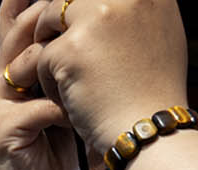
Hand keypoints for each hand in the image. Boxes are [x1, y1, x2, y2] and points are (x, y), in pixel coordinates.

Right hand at [0, 0, 81, 169]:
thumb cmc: (55, 154)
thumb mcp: (66, 103)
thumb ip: (71, 70)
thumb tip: (102, 32)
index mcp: (13, 71)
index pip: (20, 24)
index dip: (33, 4)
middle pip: (24, 31)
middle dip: (55, 18)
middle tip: (84, 15)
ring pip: (35, 63)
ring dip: (70, 69)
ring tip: (97, 76)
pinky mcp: (3, 130)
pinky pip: (42, 106)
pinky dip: (69, 111)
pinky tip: (83, 119)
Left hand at [32, 0, 191, 154]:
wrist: (148, 129)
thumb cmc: (153, 89)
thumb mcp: (157, 33)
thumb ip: (131, 10)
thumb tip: (101, 2)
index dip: (80, 11)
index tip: (79, 38)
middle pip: (66, 0)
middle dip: (59, 24)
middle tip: (66, 56)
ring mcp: (96, 18)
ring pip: (48, 20)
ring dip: (50, 48)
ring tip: (69, 78)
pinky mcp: (71, 47)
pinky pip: (40, 55)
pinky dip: (49, 80)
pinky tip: (69, 100)